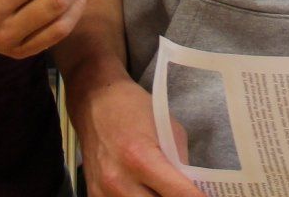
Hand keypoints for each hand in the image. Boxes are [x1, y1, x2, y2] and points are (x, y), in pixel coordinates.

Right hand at [65, 73, 199, 196]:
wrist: (95, 102)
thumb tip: (193, 190)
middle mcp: (119, 180)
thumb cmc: (134, 109)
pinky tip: (145, 191)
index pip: (178, 194)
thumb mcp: (169, 128)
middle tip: (185, 192)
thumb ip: (181, 164)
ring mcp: (103, 192)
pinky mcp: (94, 195)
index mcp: (141, 158)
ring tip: (164, 189)